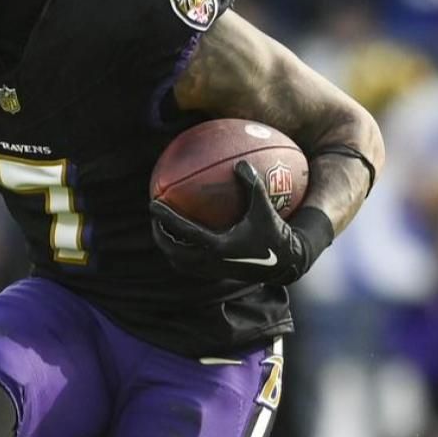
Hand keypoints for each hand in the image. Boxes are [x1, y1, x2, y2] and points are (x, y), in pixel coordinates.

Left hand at [150, 161, 330, 284]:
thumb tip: (240, 162)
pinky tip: (181, 237)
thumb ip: (252, 185)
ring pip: (177, 260)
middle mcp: (210, 261)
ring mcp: (211, 270)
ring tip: (162, 227)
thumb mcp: (265, 208)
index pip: (183, 231)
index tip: (153, 203)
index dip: (166, 217)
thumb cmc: (274, 234)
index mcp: (218, 246)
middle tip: (154, 216)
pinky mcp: (215, 273)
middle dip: (158, 233)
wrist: (284, 264)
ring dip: (167, 244)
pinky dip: (180, 250)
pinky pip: (188, 264)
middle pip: (172, 250)